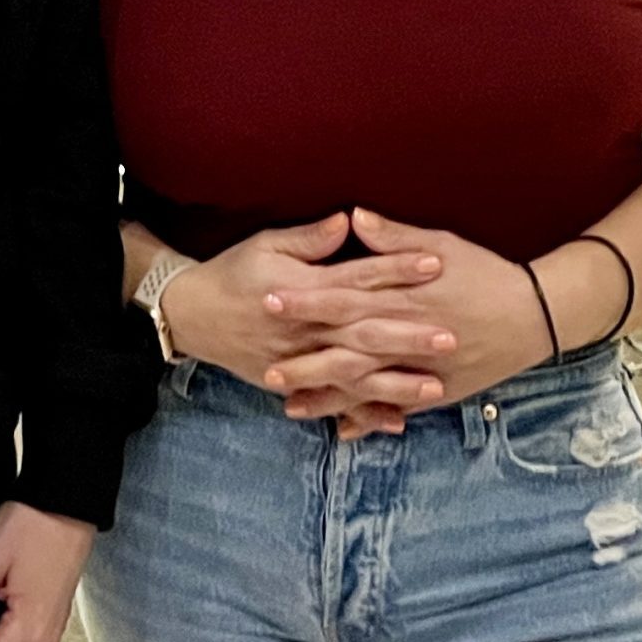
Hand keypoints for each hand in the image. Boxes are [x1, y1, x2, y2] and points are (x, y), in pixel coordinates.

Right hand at [162, 212, 452, 395]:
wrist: (192, 316)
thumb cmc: (232, 273)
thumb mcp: (265, 245)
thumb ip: (309, 239)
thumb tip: (349, 220)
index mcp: (304, 289)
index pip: (359, 276)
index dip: (397, 268)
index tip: (434, 262)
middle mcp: (306, 329)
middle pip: (364, 332)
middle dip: (408, 335)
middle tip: (450, 336)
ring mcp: (301, 361)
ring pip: (354, 375)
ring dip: (395, 382)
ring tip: (435, 386)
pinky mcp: (296, 384)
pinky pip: (334, 402)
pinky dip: (364, 413)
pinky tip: (396, 421)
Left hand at [269, 207, 548, 430]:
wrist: (535, 315)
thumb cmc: (486, 273)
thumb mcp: (442, 244)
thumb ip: (394, 237)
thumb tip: (353, 216)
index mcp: (404, 296)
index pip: (344, 297)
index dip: (305, 300)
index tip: (269, 299)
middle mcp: (408, 336)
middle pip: (347, 350)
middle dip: (305, 360)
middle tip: (265, 370)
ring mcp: (423, 369)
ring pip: (367, 387)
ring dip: (328, 397)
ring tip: (290, 406)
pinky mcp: (439, 391)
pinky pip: (396, 408)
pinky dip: (370, 418)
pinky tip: (342, 430)